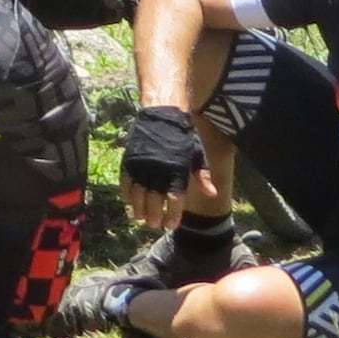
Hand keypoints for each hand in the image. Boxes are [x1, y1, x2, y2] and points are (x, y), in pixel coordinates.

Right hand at [117, 105, 220, 230]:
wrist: (162, 112)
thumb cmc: (182, 136)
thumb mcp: (197, 154)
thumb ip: (203, 176)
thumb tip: (213, 194)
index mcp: (177, 171)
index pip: (174, 200)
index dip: (172, 215)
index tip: (171, 225)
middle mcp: (159, 171)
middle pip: (154, 201)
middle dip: (153, 217)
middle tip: (154, 225)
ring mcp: (142, 166)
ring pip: (137, 195)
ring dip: (138, 209)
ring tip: (140, 218)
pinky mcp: (130, 160)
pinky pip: (125, 182)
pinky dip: (126, 194)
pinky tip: (129, 202)